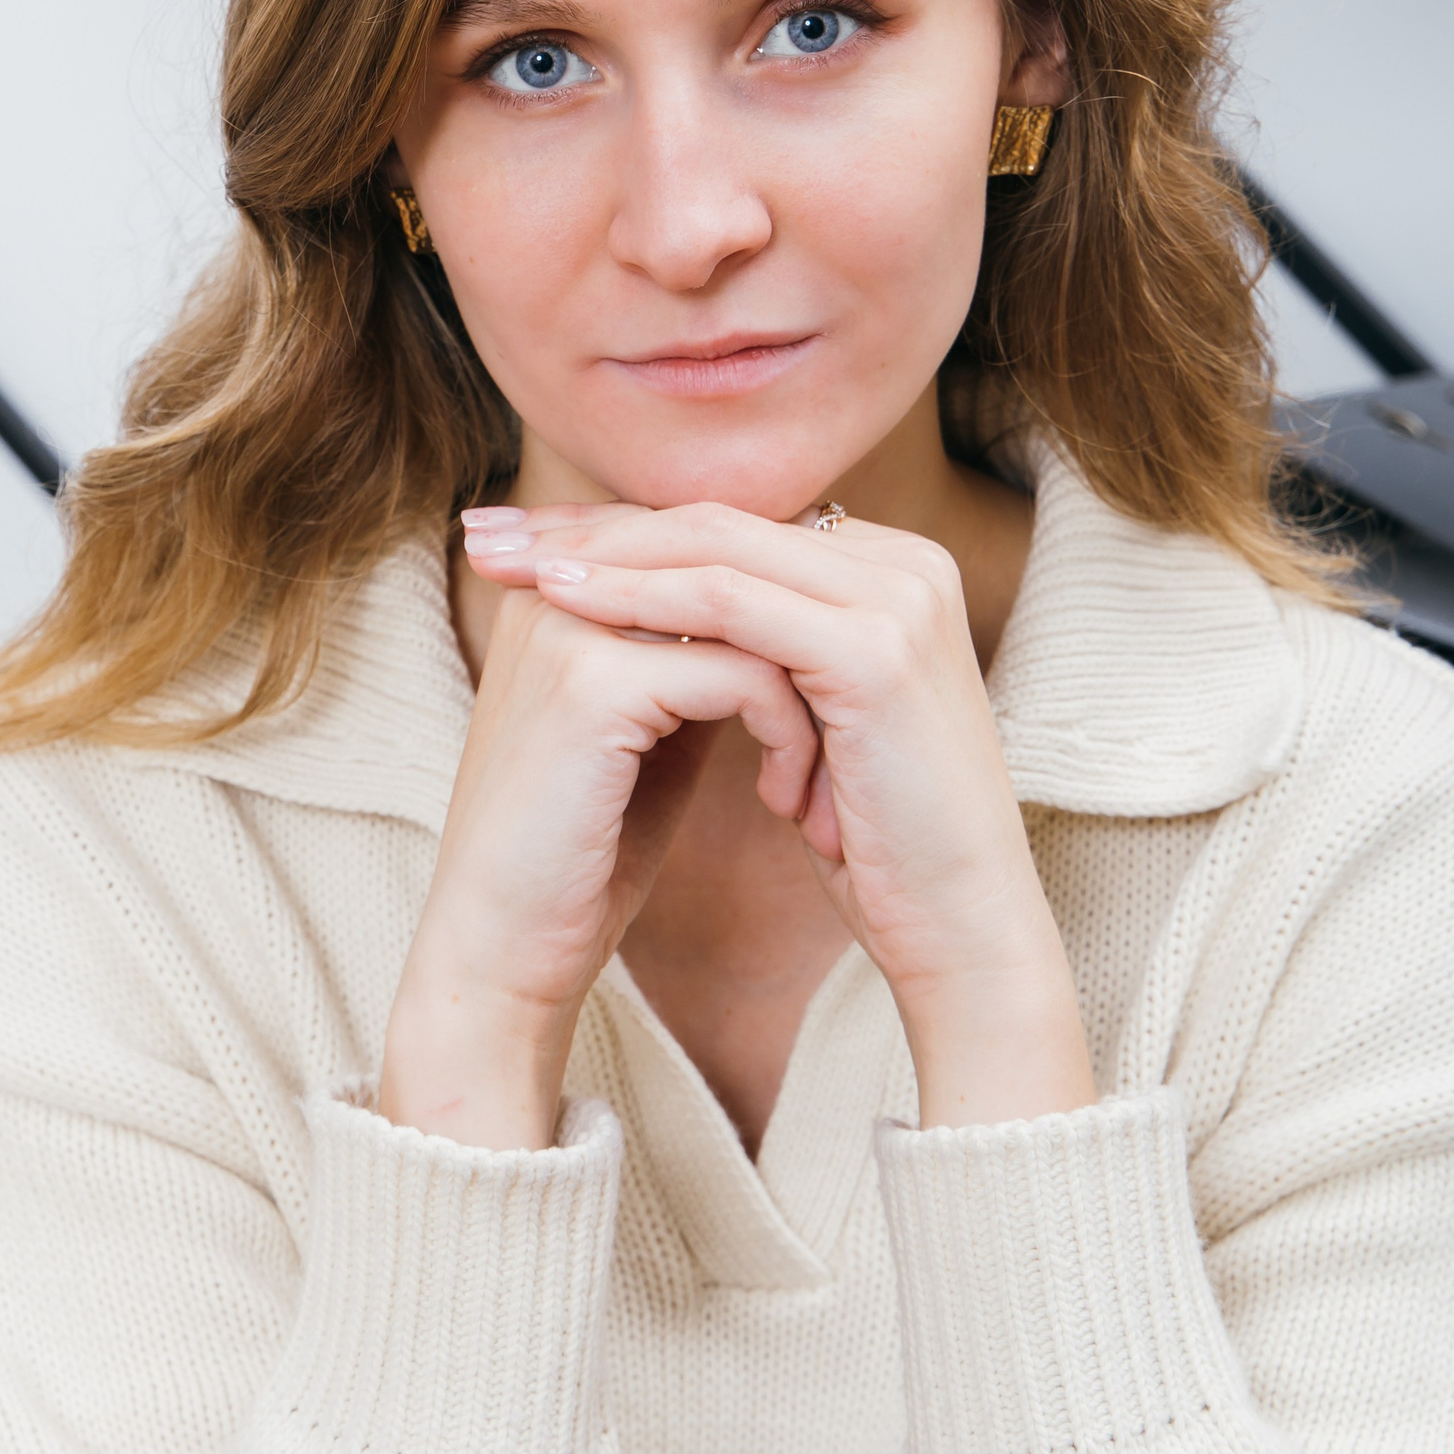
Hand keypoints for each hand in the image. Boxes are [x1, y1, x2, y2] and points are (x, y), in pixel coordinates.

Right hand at [381, 574, 820, 1146]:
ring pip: (752, 614)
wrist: (503, 950)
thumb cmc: (582, 852)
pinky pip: (747, 674)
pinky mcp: (593, 686)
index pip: (707, 548)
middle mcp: (556, 585)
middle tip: (850, 731)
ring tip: (810, 783)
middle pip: (732, 565)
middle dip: (804, 650)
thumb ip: (697, 659)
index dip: (780, 619)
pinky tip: (782, 801)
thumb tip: (789, 615)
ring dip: (809, 697)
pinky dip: (788, 736)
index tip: (828, 703)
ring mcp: (569, 629)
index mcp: (562, 584)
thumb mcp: (650, 732)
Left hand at [464, 501, 1095, 1128]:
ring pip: (717, 548)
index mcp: (894, 576)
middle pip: (718, 521)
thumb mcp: (815, 729)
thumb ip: (766, 657)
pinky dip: (642, 598)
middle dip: (592, 526)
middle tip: (491, 532)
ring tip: (510, 562)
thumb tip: (669, 627)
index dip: (621, 531)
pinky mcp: (876, 649)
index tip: (525, 543)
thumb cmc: (881, 849)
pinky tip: (568, 600)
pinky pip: (731, 603)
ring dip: (599, 552)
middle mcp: (907, 567)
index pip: (732, 529)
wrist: (962, 931)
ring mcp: (899, 599)